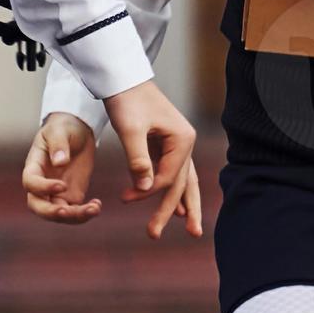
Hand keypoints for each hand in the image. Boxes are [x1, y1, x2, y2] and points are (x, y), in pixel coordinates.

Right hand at [21, 113, 100, 223]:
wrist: (78, 130)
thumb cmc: (63, 127)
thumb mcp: (60, 130)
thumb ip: (58, 145)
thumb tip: (60, 162)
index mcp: (34, 166)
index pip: (30, 182)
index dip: (43, 188)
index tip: (62, 185)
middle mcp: (41, 184)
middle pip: (38, 206)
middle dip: (51, 212)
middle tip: (68, 211)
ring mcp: (56, 193)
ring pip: (58, 213)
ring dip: (74, 216)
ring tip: (94, 209)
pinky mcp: (71, 195)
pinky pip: (74, 211)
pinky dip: (84, 213)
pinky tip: (97, 206)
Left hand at [103, 80, 203, 239]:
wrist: (122, 77)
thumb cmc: (126, 100)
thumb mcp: (130, 130)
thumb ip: (138, 160)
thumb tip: (144, 189)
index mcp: (183, 138)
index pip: (168, 177)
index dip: (147, 192)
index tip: (125, 198)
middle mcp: (186, 142)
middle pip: (181, 183)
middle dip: (173, 210)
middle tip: (156, 235)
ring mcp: (178, 143)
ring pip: (182, 180)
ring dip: (181, 204)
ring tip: (191, 230)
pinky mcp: (166, 143)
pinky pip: (172, 172)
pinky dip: (172, 189)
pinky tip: (176, 208)